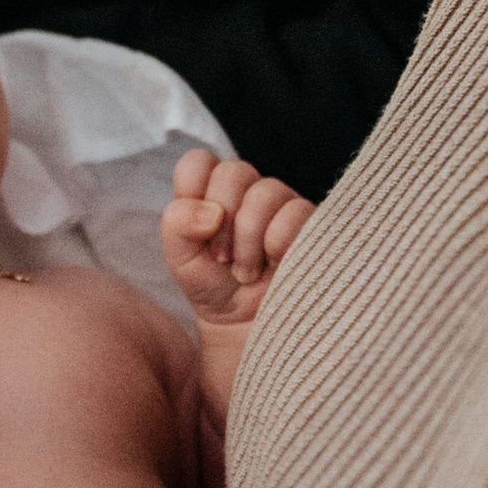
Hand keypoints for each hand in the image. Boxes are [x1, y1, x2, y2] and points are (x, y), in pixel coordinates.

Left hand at [163, 150, 307, 327]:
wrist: (247, 326)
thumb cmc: (214, 287)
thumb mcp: (182, 260)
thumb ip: (178, 226)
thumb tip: (211, 211)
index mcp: (211, 191)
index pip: (198, 162)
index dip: (193, 192)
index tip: (199, 231)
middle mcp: (247, 190)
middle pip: (232, 172)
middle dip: (222, 223)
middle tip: (221, 258)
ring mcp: (281, 202)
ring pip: (264, 193)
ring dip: (249, 241)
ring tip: (245, 271)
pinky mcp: (310, 222)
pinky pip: (293, 215)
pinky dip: (276, 246)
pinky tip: (273, 267)